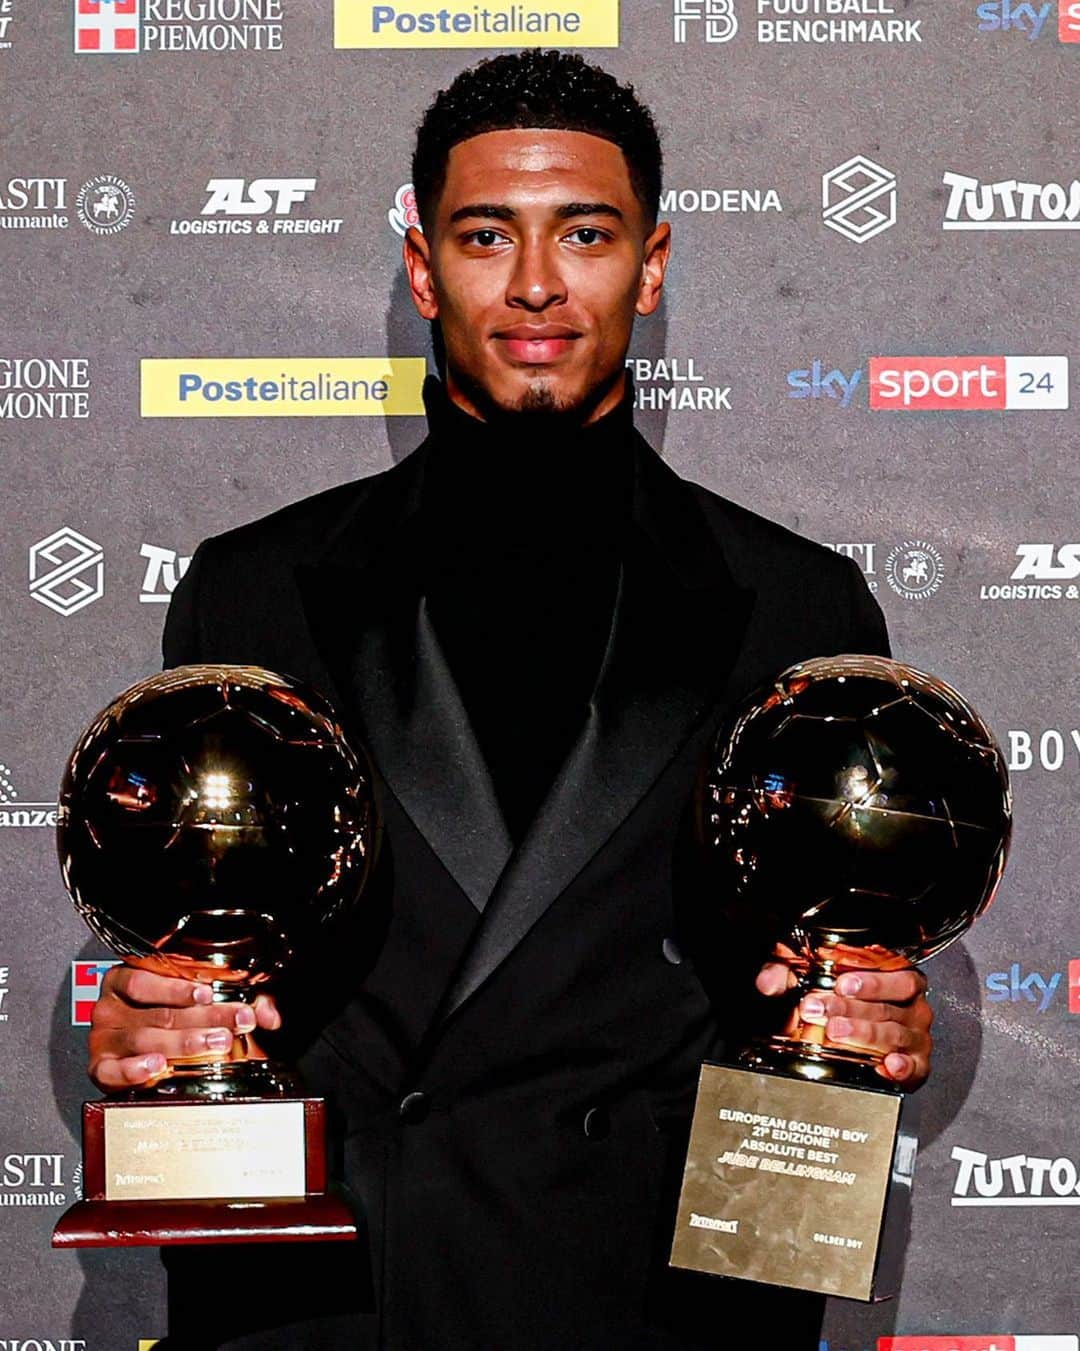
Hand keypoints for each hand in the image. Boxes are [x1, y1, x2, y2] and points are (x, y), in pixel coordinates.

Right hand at [87, 965, 281, 1092]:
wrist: (135, 1058)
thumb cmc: (168, 1020)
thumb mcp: (198, 1004)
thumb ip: (235, 1004)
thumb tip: (268, 1013)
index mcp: (128, 979)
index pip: (149, 979)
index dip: (181, 987)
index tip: (211, 993)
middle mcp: (113, 1007)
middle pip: (159, 1011)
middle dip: (203, 1017)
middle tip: (233, 1023)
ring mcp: (105, 1038)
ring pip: (145, 1038)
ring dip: (183, 1041)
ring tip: (213, 1042)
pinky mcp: (100, 1068)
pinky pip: (112, 1070)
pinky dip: (134, 1069)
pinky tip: (156, 1065)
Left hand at [755, 958, 932, 1089]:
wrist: (846, 1043)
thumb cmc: (839, 1004)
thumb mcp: (806, 982)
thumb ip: (783, 975)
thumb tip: (768, 981)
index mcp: (897, 980)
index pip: (895, 975)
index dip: (870, 980)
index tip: (842, 985)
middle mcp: (911, 1008)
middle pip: (887, 1007)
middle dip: (851, 1009)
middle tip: (822, 1011)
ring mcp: (914, 1038)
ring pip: (894, 1034)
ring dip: (864, 1033)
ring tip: (837, 1032)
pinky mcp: (914, 1067)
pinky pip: (914, 1068)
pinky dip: (901, 1067)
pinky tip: (886, 1066)